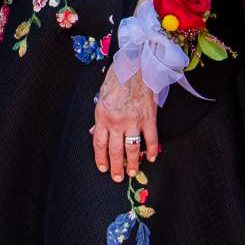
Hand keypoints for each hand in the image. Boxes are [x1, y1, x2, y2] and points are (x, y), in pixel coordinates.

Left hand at [91, 67, 159, 182]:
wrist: (134, 66)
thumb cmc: (117, 80)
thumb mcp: (101, 98)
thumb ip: (99, 118)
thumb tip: (93, 132)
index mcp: (102, 117)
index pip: (99, 144)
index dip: (100, 158)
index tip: (103, 168)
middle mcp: (117, 121)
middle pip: (115, 150)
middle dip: (116, 167)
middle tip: (117, 177)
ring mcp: (134, 121)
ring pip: (132, 148)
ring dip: (132, 163)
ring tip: (132, 172)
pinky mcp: (149, 118)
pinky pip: (151, 138)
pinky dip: (151, 150)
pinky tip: (150, 158)